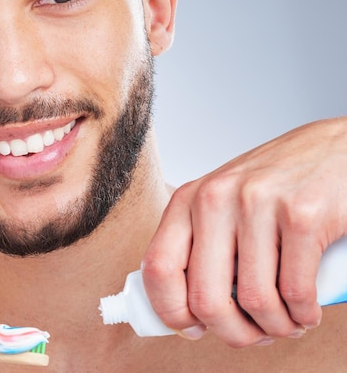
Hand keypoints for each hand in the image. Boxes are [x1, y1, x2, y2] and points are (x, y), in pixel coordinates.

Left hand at [142, 117, 346, 346]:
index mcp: (188, 200)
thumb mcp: (223, 205)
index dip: (171, 312)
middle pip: (205, 298)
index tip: (194, 327)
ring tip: (285, 322)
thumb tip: (189, 310)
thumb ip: (203, 247)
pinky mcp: (302, 215)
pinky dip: (303, 314)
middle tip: (252, 334)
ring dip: (274, 327)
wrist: (334, 151)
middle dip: (232, 332)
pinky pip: (295, 292)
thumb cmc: (275, 185)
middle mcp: (215, 198)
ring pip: (254, 301)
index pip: (157, 268)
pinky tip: (306, 309)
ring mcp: (258, 204)